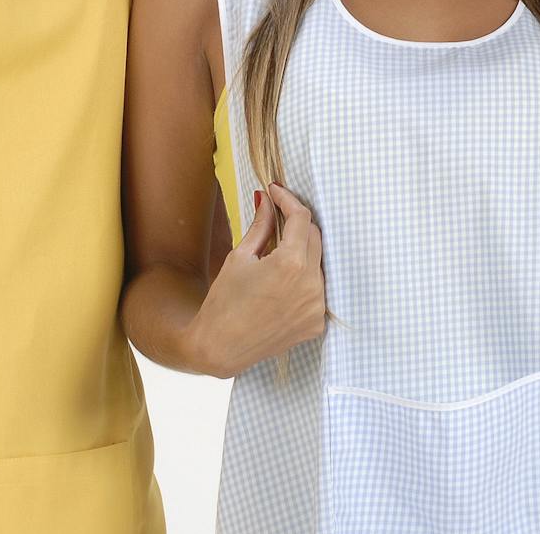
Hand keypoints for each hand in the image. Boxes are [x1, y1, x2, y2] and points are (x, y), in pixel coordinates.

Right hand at [186, 184, 326, 377]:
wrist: (220, 348)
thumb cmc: (224, 301)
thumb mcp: (240, 257)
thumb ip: (261, 226)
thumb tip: (267, 199)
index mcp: (290, 263)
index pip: (301, 218)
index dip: (288, 200)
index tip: (276, 192)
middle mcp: (311, 284)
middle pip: (315, 237)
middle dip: (297, 224)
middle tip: (276, 218)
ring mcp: (317, 306)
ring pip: (318, 263)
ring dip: (302, 252)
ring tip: (277, 254)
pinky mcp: (316, 323)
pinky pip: (317, 290)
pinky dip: (304, 280)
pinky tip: (283, 281)